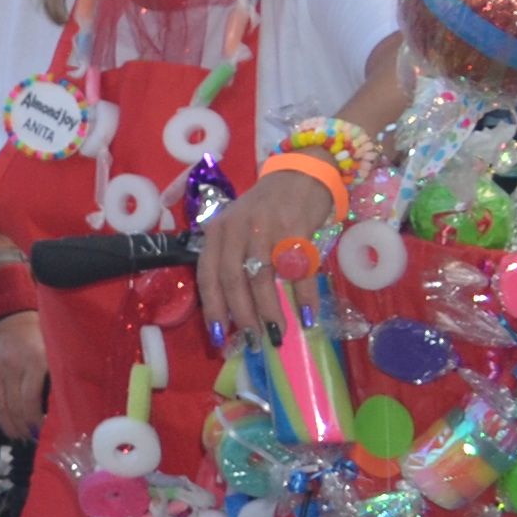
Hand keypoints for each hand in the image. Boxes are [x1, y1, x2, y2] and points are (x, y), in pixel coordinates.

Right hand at [0, 308, 47, 436]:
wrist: (10, 315)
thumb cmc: (39, 337)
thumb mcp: (53, 353)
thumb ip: (54, 379)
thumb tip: (59, 413)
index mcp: (33, 360)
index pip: (29, 400)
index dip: (33, 420)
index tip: (39, 432)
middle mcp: (9, 363)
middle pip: (12, 405)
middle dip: (20, 426)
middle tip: (26, 438)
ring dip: (5, 423)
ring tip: (14, 434)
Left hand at [195, 170, 331, 346]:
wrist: (300, 175)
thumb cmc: (265, 211)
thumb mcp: (238, 230)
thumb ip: (232, 262)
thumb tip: (236, 313)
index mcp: (217, 232)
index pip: (208, 276)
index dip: (213, 309)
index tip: (220, 338)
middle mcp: (237, 229)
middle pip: (234, 280)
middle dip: (243, 316)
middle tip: (253, 341)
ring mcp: (267, 227)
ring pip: (263, 277)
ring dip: (270, 310)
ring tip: (278, 334)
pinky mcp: (296, 228)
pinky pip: (299, 269)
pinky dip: (305, 296)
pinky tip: (308, 316)